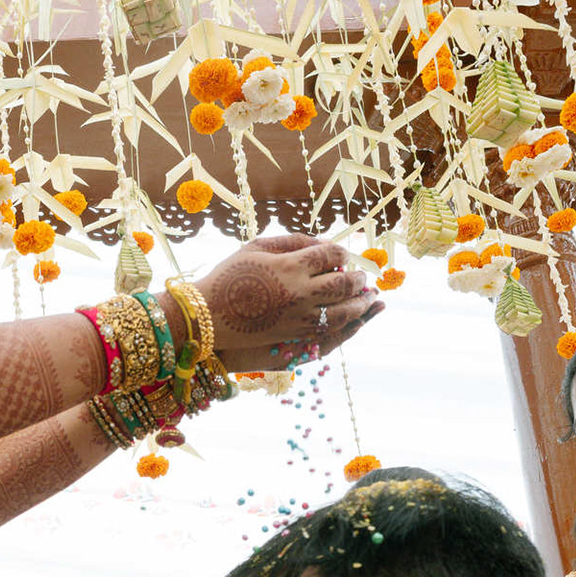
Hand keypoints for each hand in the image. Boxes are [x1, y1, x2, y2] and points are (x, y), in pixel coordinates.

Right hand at [193, 232, 380, 370]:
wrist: (205, 316)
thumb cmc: (227, 276)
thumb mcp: (255, 247)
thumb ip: (291, 241)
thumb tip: (322, 242)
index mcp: (290, 264)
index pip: (331, 254)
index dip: (342, 253)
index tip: (344, 254)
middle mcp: (300, 291)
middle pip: (343, 284)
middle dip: (358, 279)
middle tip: (363, 278)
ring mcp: (298, 317)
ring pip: (342, 311)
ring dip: (360, 303)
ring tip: (370, 298)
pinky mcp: (293, 335)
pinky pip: (328, 329)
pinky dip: (345, 321)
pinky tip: (350, 316)